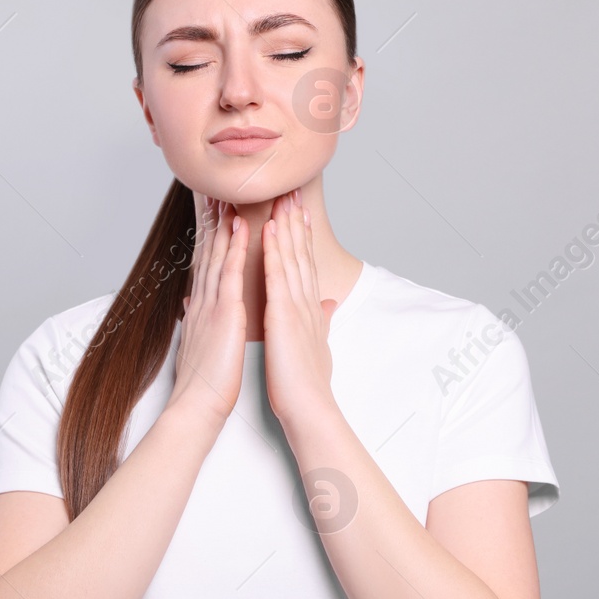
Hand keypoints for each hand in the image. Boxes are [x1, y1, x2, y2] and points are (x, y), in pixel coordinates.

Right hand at [165, 190, 248, 431]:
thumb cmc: (206, 381)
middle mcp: (204, 299)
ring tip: (226, 191)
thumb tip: (192, 307)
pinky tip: (240, 225)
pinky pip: (228, 272)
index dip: (211, 233)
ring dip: (222, 221)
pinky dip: (234, 247)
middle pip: (207, 249)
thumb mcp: (202, 343)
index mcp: (203, 306)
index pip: (207, 261)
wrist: (198, 406)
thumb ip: (198, 321)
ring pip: (216, 253)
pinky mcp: (224, 313)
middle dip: (211, 218)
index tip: (214, 207)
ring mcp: (212, 303)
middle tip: (214, 185)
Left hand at [261, 186, 338, 428]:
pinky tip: (269, 228)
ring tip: (284, 197)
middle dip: (296, 221)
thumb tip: (328, 305)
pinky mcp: (284, 314)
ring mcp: (297, 306)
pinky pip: (278, 275)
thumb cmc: (306, 382)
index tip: (298, 212)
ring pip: (292, 256)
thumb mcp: (316, 345)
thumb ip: (320, 321)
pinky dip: (274, 249)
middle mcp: (306, 302)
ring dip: (287, 225)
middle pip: (301, 253)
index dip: (301, 237)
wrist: (308, 407)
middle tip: (293, 191)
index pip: (305, 265)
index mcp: (309, 308)